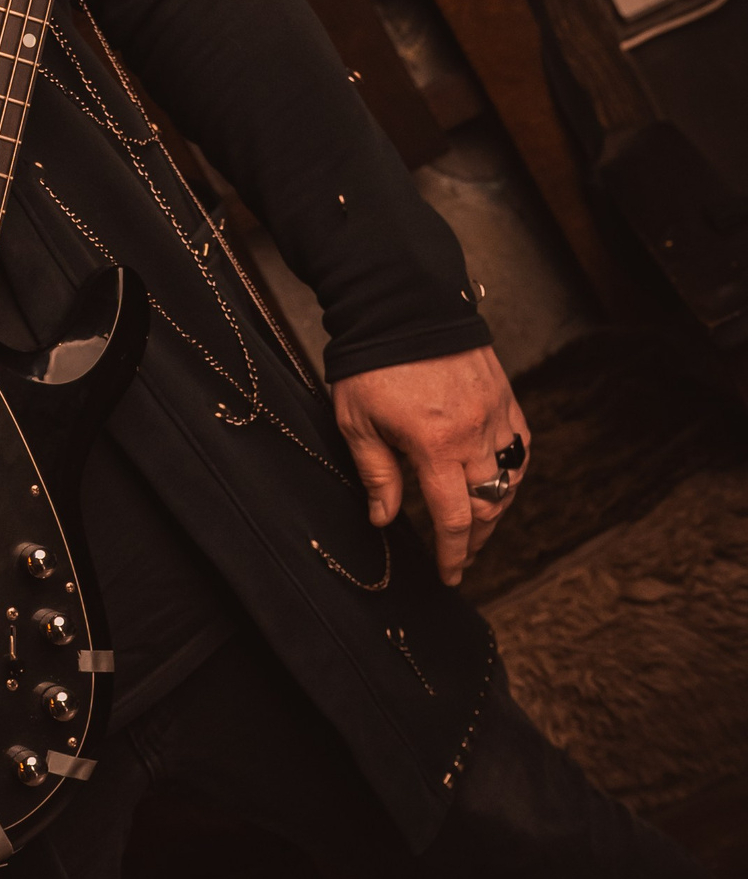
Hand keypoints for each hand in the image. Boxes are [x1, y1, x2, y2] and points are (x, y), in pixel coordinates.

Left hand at [330, 346, 531, 585]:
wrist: (404, 303)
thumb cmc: (372, 362)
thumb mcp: (357, 423)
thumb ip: (377, 474)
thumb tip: (384, 519)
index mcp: (436, 447)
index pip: (455, 519)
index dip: (454, 554)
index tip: (449, 575)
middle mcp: (475, 435)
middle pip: (489, 505)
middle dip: (476, 537)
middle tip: (461, 555)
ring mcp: (496, 414)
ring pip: (510, 478)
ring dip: (495, 506)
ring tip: (476, 523)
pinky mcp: (505, 396)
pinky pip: (520, 445)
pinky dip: (512, 470)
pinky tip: (496, 479)